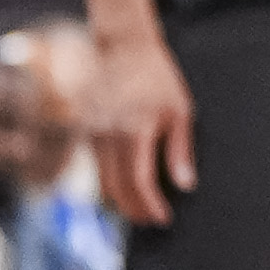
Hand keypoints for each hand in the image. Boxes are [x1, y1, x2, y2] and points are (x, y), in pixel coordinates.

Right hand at [86, 27, 198, 229]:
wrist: (123, 48)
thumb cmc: (157, 78)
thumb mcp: (180, 111)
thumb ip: (180, 150)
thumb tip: (185, 185)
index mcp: (134, 130)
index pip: (138, 182)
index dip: (150, 206)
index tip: (163, 219)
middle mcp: (107, 135)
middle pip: (115, 189)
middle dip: (134, 210)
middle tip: (152, 221)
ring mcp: (91, 133)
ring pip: (102, 181)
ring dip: (121, 201)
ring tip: (142, 211)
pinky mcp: (84, 131)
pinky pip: (96, 167)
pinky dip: (110, 183)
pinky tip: (126, 190)